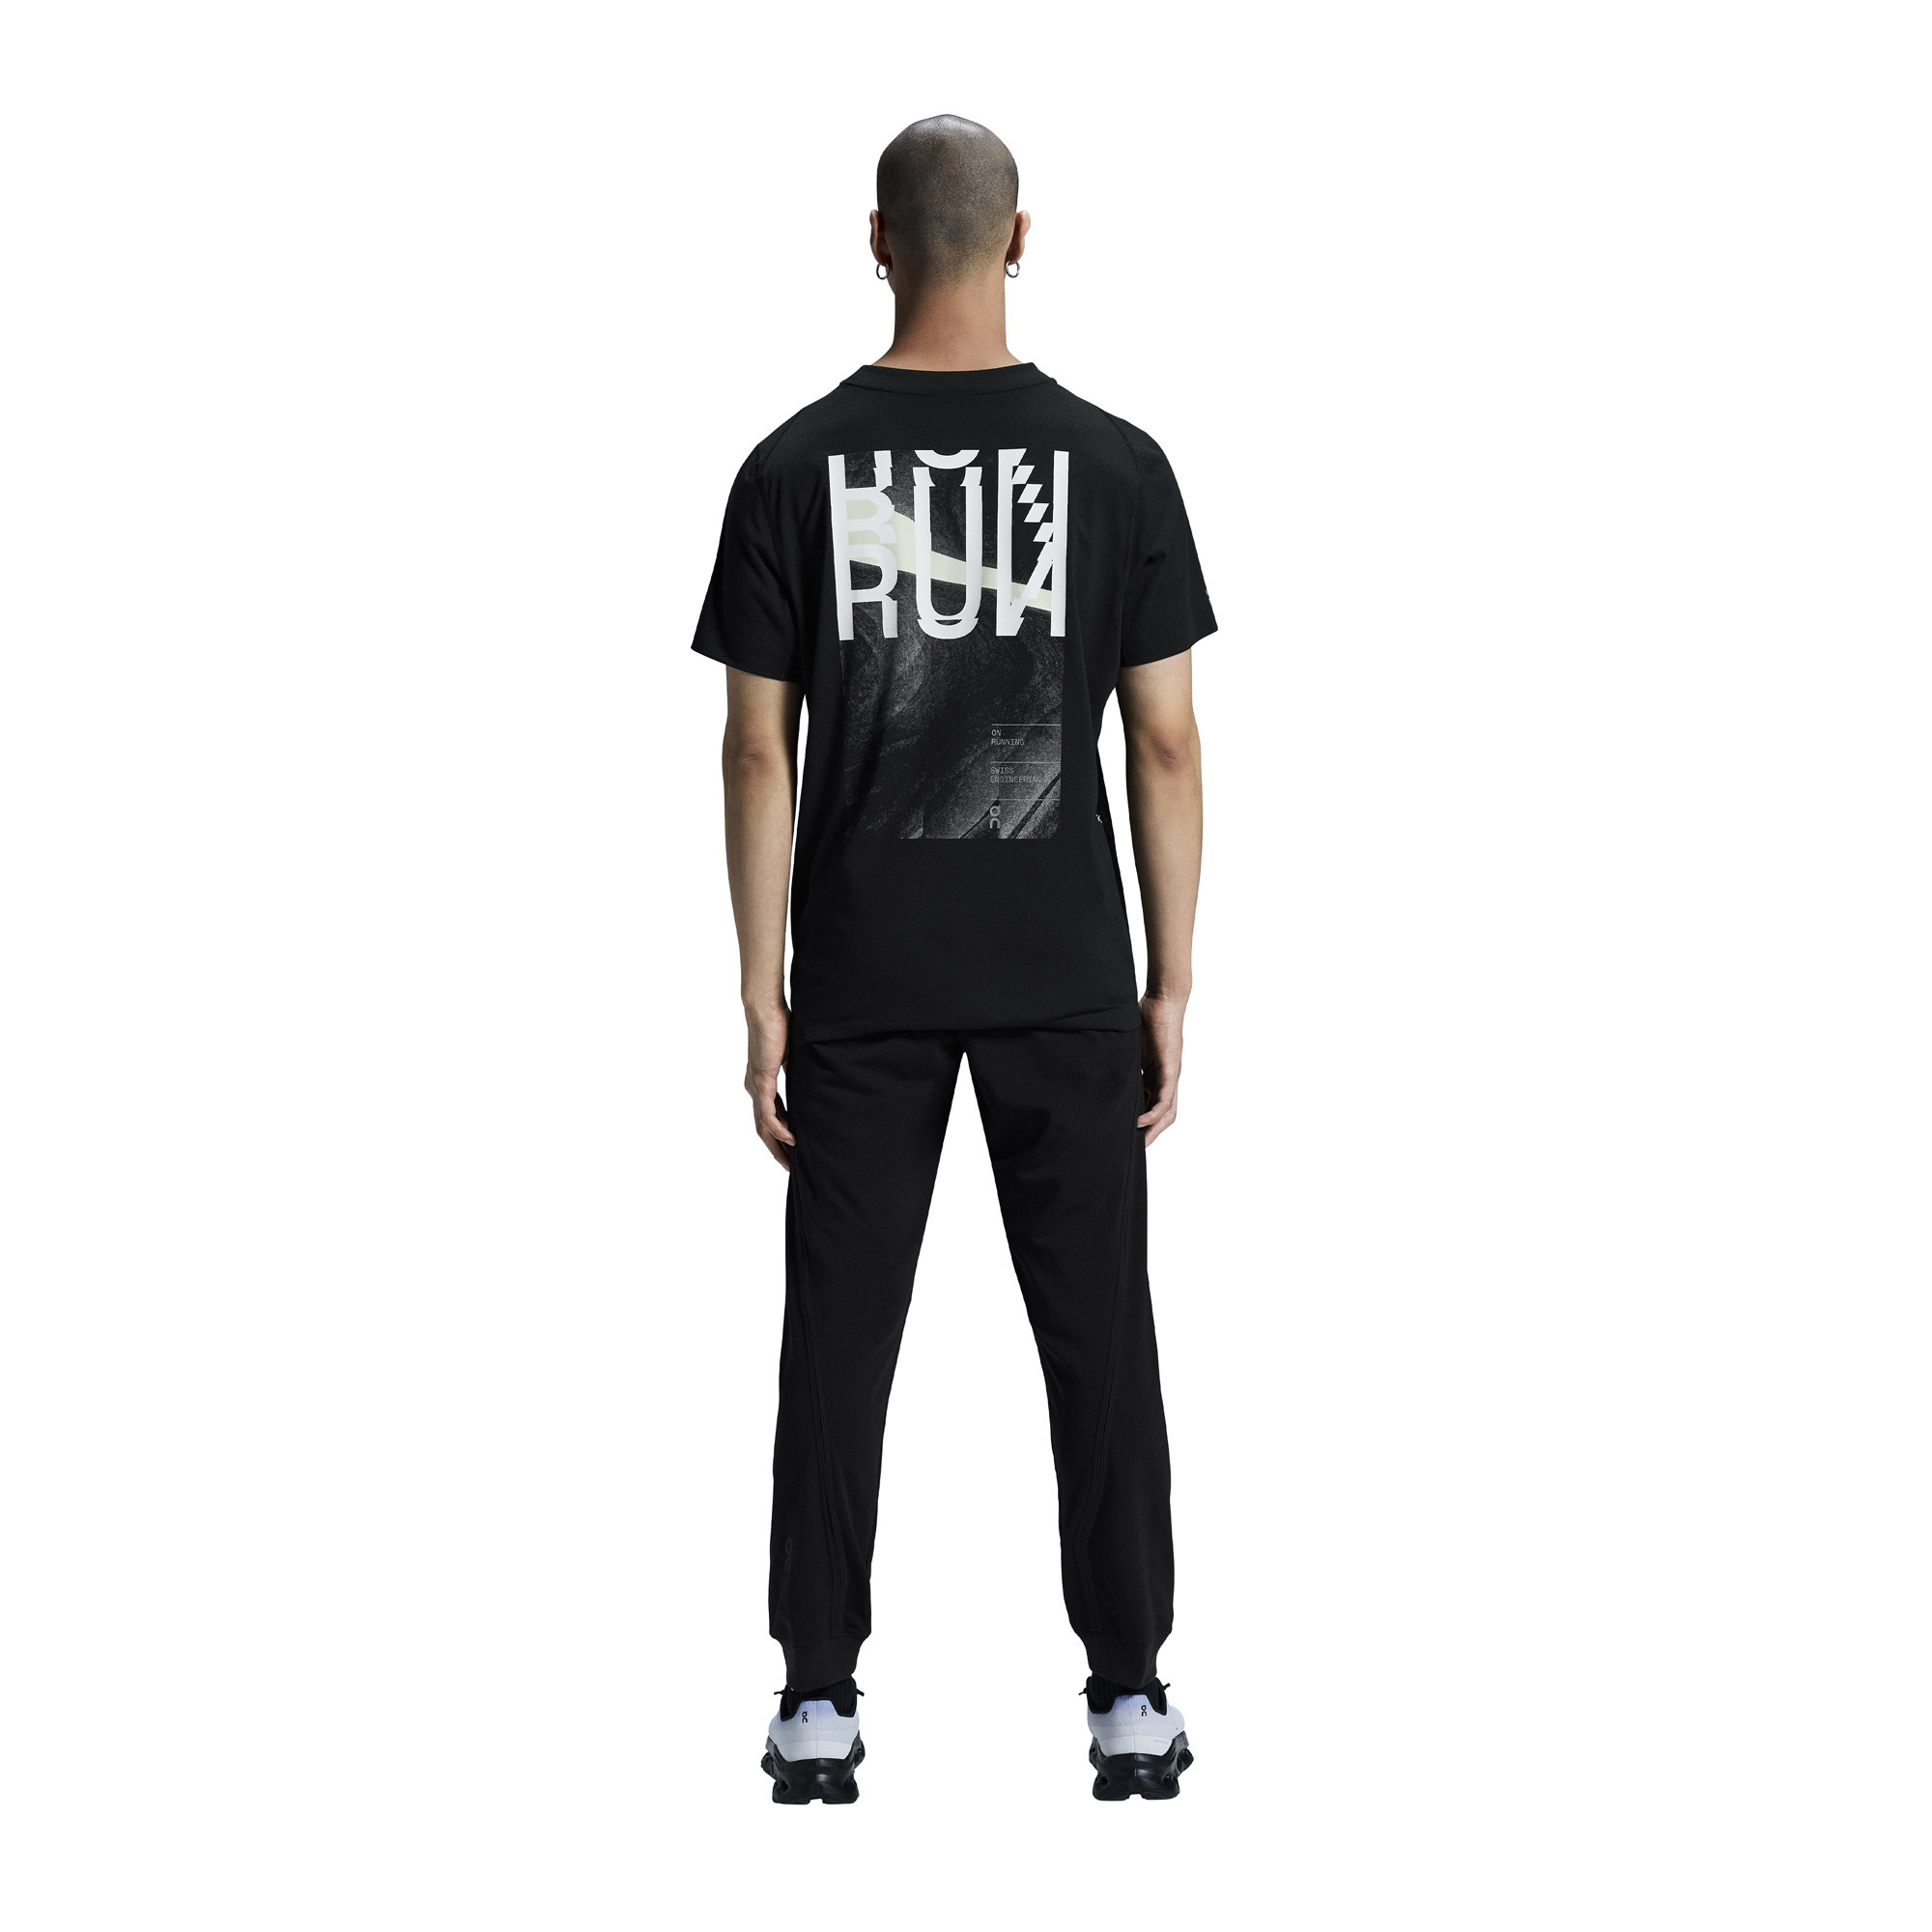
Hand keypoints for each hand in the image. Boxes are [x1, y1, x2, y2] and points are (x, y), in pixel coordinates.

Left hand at [744, 1002, 794, 1170]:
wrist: (766, 1009)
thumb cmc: (779, 1025)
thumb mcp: (792, 1056)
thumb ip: (797, 1072)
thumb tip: (812, 1082)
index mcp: (761, 1082)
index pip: (769, 1117)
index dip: (780, 1136)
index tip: (793, 1150)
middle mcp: (755, 1088)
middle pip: (763, 1129)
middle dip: (776, 1150)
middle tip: (790, 1167)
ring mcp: (756, 1087)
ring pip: (763, 1126)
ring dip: (776, 1146)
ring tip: (790, 1162)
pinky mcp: (761, 1081)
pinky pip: (768, 1113)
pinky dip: (779, 1129)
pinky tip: (791, 1140)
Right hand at [1137, 991, 1186, 1146]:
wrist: (1162, 999)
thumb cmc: (1146, 1015)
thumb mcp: (1130, 1045)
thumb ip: (1122, 1060)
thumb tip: (1102, 1066)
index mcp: (1156, 1072)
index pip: (1152, 1102)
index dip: (1143, 1120)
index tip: (1128, 1132)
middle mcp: (1166, 1077)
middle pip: (1163, 1113)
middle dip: (1151, 1132)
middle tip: (1136, 1147)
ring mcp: (1170, 1074)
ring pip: (1167, 1111)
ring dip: (1154, 1129)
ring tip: (1140, 1142)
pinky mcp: (1171, 1070)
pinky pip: (1164, 1099)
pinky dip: (1153, 1113)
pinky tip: (1140, 1122)